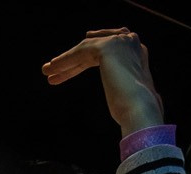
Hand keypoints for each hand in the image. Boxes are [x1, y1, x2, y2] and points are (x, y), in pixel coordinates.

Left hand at [42, 28, 162, 136]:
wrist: (141, 112)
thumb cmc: (138, 114)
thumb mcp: (134, 99)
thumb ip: (133, 94)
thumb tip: (144, 110)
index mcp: (139, 56)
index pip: (107, 54)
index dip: (83, 63)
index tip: (67, 74)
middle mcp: (131, 44)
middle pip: (94, 49)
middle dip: (72, 60)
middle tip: (53, 71)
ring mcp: (121, 43)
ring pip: (86, 49)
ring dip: (65, 61)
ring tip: (47, 71)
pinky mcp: (108, 47)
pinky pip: (81, 51)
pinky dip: (65, 60)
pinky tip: (52, 70)